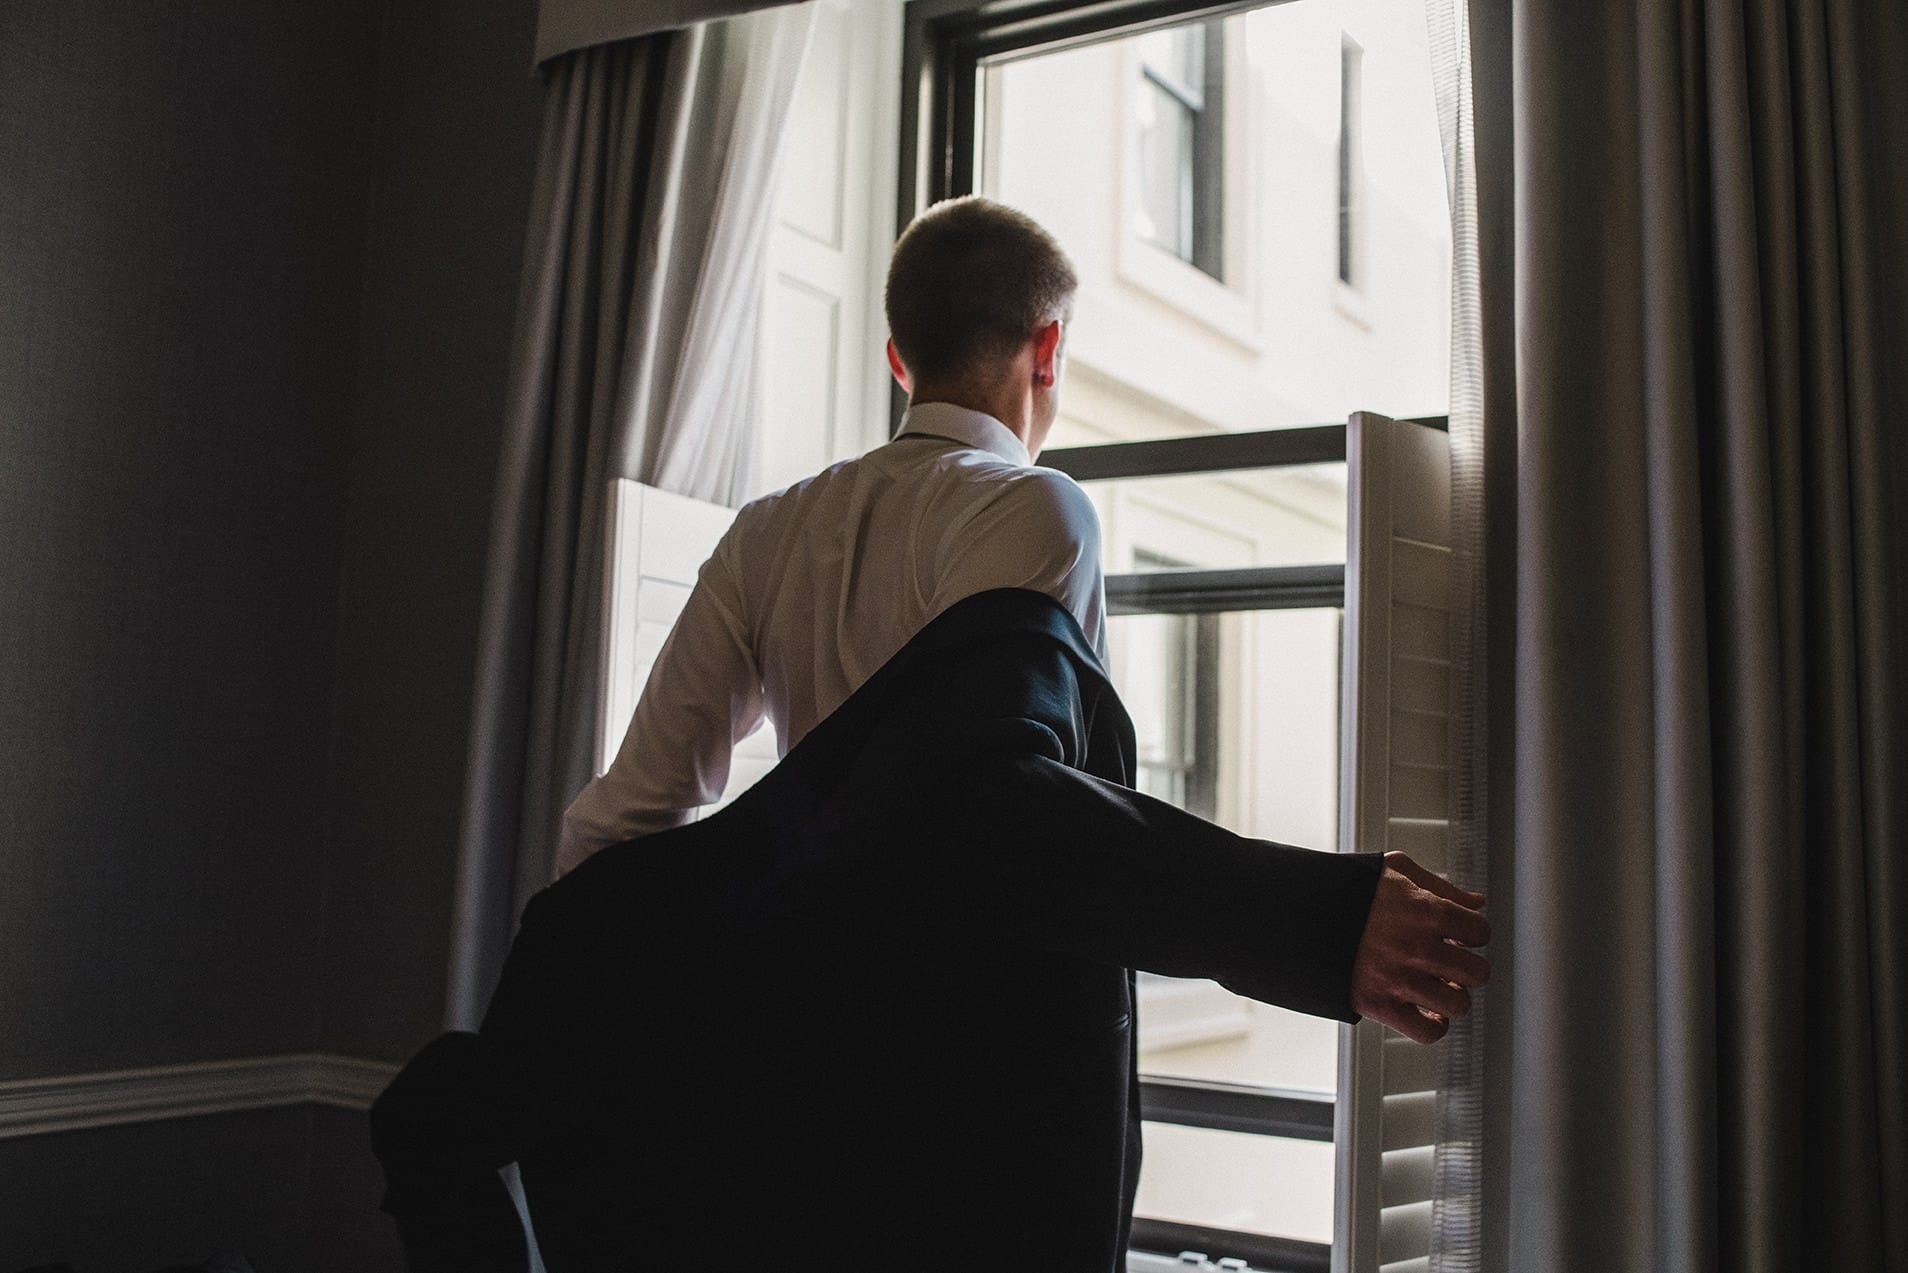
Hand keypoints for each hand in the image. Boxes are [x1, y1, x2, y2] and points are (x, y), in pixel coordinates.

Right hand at [1349, 851, 1490, 1043]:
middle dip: (1467, 968)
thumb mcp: (1394, 870)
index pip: (1480, 931)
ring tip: (1437, 987)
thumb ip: (1440, 886)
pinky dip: (1433, 1026)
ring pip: (1459, 1006)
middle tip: (1450, 963)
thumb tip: (1478, 903)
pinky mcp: (1379, 1005)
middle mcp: (1417, 947)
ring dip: (1452, 997)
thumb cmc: (1345, 889)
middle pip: (1477, 973)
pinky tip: (1425, 1011)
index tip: (1457, 936)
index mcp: (1425, 910)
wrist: (1296, 913)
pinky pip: (1428, 1032)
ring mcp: (1399, 979)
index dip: (1471, 933)